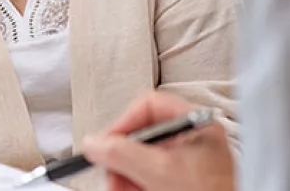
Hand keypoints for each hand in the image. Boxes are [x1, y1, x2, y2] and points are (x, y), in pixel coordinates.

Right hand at [81, 91, 234, 190]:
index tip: (106, 144)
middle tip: (111, 174)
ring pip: (144, 159)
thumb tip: (94, 142)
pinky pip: (153, 176)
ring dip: (125, 175)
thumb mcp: (159, 170)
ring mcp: (191, 162)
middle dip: (121, 158)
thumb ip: (121, 153)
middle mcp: (194, 139)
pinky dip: (138, 185)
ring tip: (120, 189)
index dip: (122, 123)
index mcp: (195, 123)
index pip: (148, 105)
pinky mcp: (186, 181)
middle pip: (142, 135)